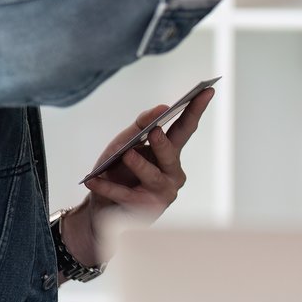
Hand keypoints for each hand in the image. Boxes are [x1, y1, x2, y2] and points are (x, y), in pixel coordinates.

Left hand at [61, 88, 213, 268]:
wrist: (100, 208)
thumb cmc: (116, 171)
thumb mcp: (123, 143)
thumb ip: (140, 125)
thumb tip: (161, 108)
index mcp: (170, 153)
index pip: (185, 128)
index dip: (196, 109)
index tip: (207, 90)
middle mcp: (172, 173)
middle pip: (172, 154)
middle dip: (163, 143)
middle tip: (154, 131)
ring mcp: (163, 193)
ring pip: (154, 176)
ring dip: (139, 165)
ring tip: (126, 155)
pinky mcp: (146, 211)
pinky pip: (127, 195)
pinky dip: (109, 187)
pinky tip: (93, 180)